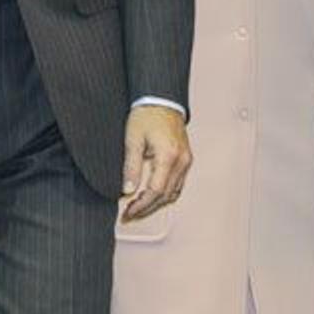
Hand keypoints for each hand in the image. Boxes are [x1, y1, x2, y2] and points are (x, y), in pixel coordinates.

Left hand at [120, 106, 191, 221]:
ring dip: (156, 202)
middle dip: (147, 208)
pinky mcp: (186, 159)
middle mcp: (181, 160)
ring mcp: (186, 160)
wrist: (162, 100)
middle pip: (166, 195)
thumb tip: (127, 190)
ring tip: (138, 206)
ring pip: (174, 192)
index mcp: (168, 156)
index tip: (128, 211)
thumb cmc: (146, 115)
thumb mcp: (133, 140)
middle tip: (130, 213)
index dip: (141, 205)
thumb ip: (131, 166)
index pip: (155, 191)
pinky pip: (178, 184)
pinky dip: (165, 193)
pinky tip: (151, 195)